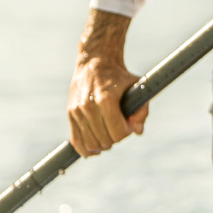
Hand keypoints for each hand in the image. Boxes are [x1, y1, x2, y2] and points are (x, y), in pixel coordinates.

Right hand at [67, 9, 145, 155]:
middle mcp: (88, 107)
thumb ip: (142, 110)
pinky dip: (86, 149)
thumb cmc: (119, 76)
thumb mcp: (136, 86)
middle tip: (121, 126)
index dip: (127, 132)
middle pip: (105, 140)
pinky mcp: (70, 114)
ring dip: (103, 144)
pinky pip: (76, 141)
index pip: (118, 132)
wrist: (95, 62)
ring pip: (91, 144)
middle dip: (116, 137)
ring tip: (110, 134)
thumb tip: (137, 131)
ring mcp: (77, 112)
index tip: (129, 124)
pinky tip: (96, 149)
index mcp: (106, 100)